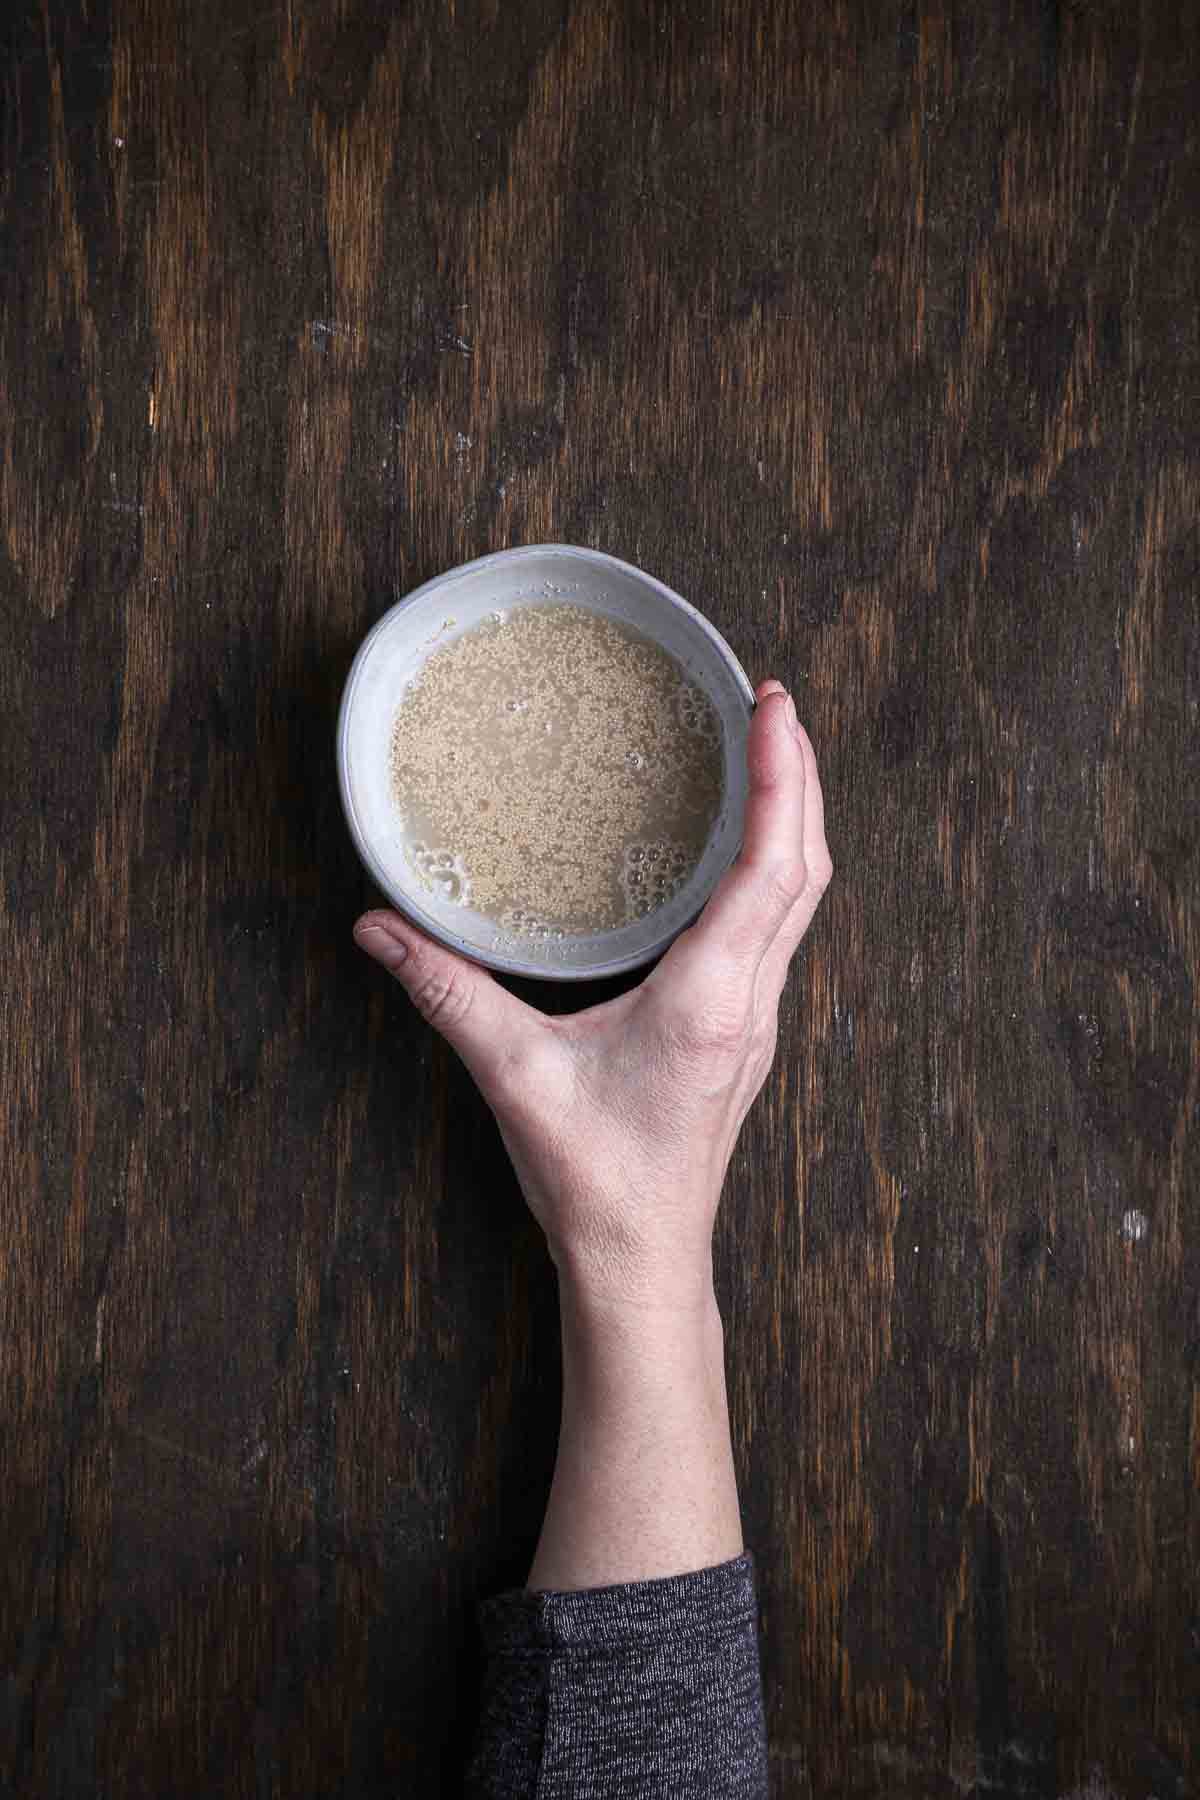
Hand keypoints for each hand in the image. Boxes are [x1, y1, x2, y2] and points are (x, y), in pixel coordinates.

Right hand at [352, 680, 831, 1314]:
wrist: (643, 1259)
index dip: (780, 781)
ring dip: (796, 817)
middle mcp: (751, 1001)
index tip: (773, 708)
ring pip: (803, 897)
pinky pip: (782, 926)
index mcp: (711, 1001)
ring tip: (771, 751)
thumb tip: (378, 928)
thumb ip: (447, 994)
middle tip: (771, 703)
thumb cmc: (594, 1180)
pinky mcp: (744, 1029)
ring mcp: (757, 1017)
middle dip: (800, 775)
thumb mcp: (514, 1078)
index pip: (769, 869)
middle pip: (806, 868)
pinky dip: (778, 863)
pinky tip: (746, 845)